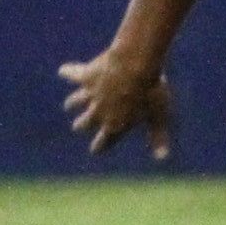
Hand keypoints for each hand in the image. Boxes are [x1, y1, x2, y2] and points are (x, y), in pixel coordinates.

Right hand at [60, 46, 174, 158]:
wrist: (135, 66)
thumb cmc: (150, 92)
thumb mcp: (158, 116)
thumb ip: (158, 137)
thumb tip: (162, 158)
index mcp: (115, 124)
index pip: (104, 141)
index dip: (100, 146)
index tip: (95, 150)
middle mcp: (99, 111)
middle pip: (86, 122)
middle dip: (82, 125)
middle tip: (78, 126)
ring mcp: (91, 93)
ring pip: (77, 101)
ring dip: (73, 103)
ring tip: (69, 105)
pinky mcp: (87, 75)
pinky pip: (74, 75)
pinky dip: (68, 72)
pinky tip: (63, 71)